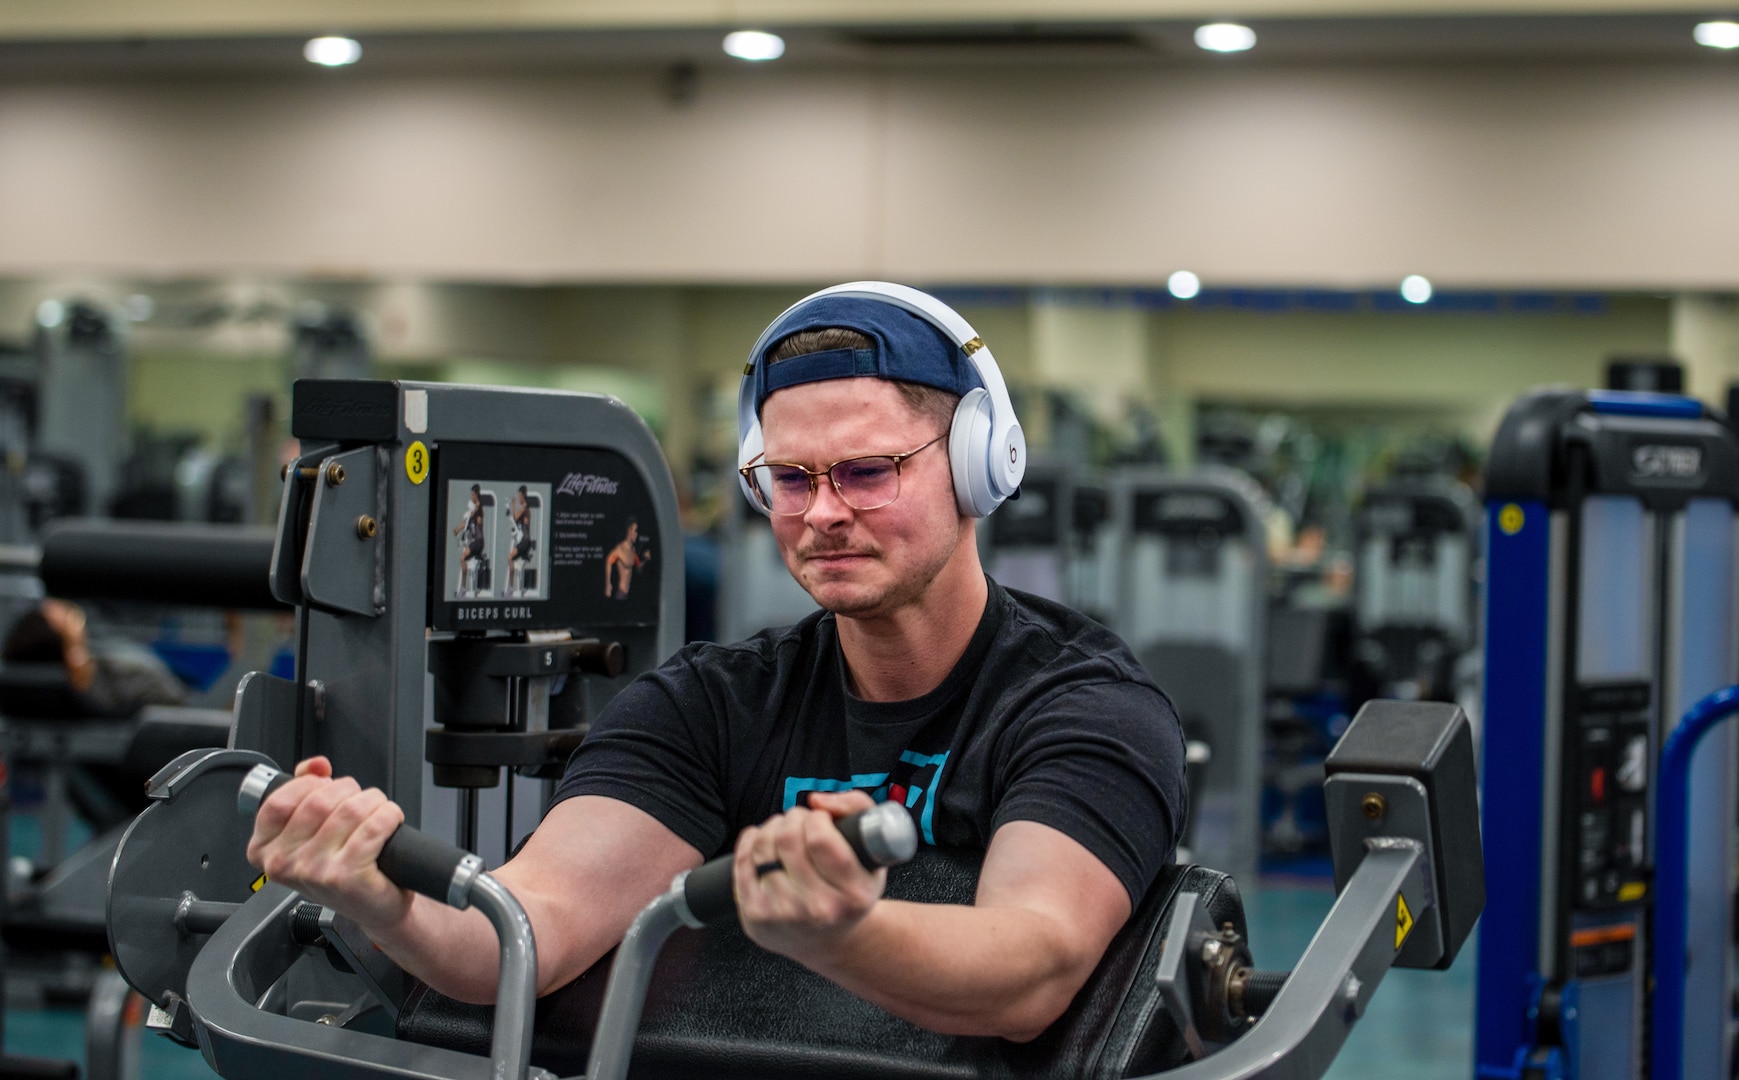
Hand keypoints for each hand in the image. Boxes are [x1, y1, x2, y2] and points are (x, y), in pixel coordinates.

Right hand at [246, 756, 411, 932]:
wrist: (374, 905)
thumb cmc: (341, 868)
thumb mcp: (310, 830)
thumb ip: (306, 789)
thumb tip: (316, 764)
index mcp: (264, 850)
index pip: (280, 800)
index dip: (310, 784)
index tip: (326, 788)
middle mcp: (283, 864)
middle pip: (320, 799)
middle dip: (349, 791)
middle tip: (359, 802)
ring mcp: (313, 872)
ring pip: (350, 809)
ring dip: (374, 802)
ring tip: (377, 814)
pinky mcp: (345, 877)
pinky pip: (374, 826)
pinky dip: (389, 816)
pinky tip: (390, 823)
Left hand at [733, 790, 884, 959]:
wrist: (829, 941)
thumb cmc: (849, 890)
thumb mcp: (873, 851)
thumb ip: (857, 808)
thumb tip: (817, 801)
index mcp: (853, 894)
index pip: (820, 839)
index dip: (816, 818)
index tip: (820, 819)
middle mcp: (818, 908)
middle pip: (788, 838)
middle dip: (793, 818)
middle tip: (800, 823)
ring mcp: (783, 914)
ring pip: (763, 846)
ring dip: (773, 827)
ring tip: (785, 832)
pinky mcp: (755, 914)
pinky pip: (742, 860)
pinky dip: (750, 840)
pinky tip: (762, 840)